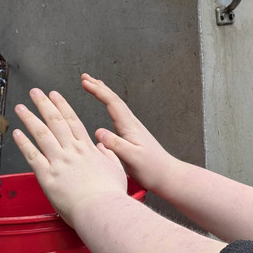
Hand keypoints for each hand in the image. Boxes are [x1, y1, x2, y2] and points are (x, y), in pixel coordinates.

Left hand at [13, 88, 128, 223]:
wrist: (102, 209)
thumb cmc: (110, 195)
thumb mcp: (117, 169)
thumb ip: (109, 155)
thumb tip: (103, 146)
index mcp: (87, 149)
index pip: (73, 121)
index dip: (62, 106)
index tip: (55, 95)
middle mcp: (72, 151)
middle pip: (55, 122)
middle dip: (44, 105)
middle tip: (35, 93)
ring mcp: (59, 162)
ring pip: (41, 134)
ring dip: (30, 118)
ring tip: (21, 107)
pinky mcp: (47, 176)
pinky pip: (32, 155)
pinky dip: (24, 143)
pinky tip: (17, 133)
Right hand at [81, 74, 179, 193]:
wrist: (168, 176)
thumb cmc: (152, 169)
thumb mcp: (132, 159)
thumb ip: (116, 145)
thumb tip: (98, 131)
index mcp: (130, 127)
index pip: (112, 103)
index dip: (98, 91)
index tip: (85, 82)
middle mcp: (131, 124)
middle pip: (114, 100)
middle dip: (99, 87)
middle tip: (84, 77)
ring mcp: (133, 128)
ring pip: (116, 105)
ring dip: (104, 93)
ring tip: (93, 85)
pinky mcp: (133, 135)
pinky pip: (118, 114)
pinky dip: (109, 105)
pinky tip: (107, 108)